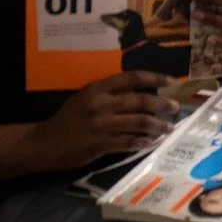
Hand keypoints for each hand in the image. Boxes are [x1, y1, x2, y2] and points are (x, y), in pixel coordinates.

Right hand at [31, 71, 177, 167]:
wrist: (45, 143)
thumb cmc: (69, 118)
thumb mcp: (86, 97)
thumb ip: (110, 93)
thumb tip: (143, 92)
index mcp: (98, 88)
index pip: (132, 78)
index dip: (155, 78)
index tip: (172, 82)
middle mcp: (101, 103)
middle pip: (140, 100)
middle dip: (162, 104)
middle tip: (175, 108)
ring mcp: (100, 124)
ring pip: (138, 122)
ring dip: (157, 125)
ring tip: (168, 128)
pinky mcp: (99, 144)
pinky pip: (127, 142)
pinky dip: (141, 142)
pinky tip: (150, 143)